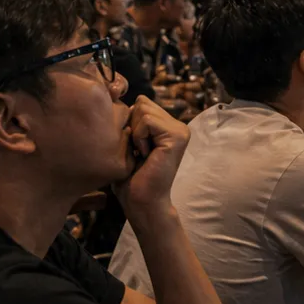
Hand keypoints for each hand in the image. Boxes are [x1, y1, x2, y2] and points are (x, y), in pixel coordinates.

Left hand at [116, 96, 190, 217]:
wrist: (141, 201)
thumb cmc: (130, 178)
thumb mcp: (128, 142)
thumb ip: (131, 121)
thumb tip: (122, 103)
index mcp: (168, 126)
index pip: (141, 102)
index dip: (129, 122)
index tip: (134, 147)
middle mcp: (178, 126)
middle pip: (142, 102)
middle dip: (132, 125)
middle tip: (139, 151)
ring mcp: (180, 130)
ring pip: (144, 109)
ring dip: (135, 133)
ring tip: (142, 153)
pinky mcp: (177, 136)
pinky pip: (148, 121)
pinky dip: (139, 137)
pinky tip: (146, 155)